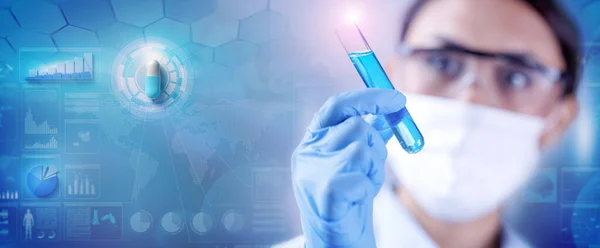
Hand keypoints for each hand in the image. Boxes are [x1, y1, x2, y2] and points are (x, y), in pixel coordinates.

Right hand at [292, 88, 405, 247]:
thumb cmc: (348, 200)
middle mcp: (307, 152)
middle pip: (357, 126)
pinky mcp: (325, 193)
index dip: (368, 98)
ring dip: (374, 169)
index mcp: (312, 141)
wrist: (337, 240)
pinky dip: (368, 188)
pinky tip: (357, 200)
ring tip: (363, 187)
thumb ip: (367, 137)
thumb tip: (389, 112)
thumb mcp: (357, 163)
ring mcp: (313, 172)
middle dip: (377, 147)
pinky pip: (363, 177)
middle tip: (372, 169)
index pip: (337, 105)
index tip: (397, 99)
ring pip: (363, 149)